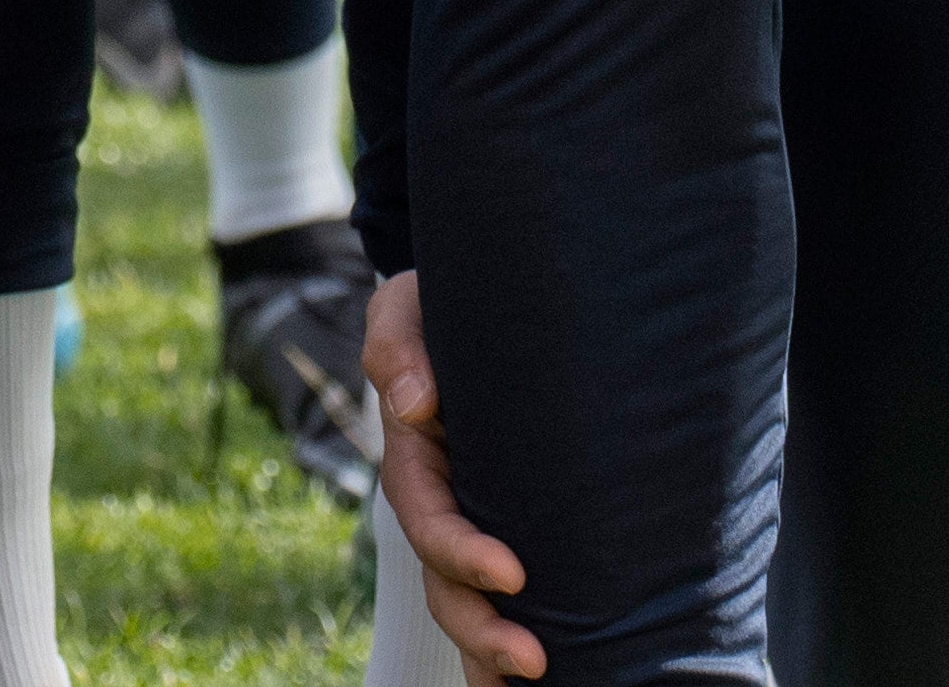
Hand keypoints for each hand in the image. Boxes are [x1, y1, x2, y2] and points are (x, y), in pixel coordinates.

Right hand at [359, 266, 541, 681]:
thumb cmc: (438, 303)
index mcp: (414, 457)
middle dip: (483, 629)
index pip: (430, 521)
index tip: (513, 575)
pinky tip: (553, 675)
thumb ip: (395, 345)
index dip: (463, 555)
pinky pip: (504, 591)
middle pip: (446, 584)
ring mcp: (473, 516)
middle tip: (535, 661)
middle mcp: (441, 499)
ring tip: (539, 680)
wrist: (477, 300)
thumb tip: (415, 403)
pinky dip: (508, 641)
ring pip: (470, 602)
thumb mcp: (404, 307)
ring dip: (494, 652)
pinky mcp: (513, 521)